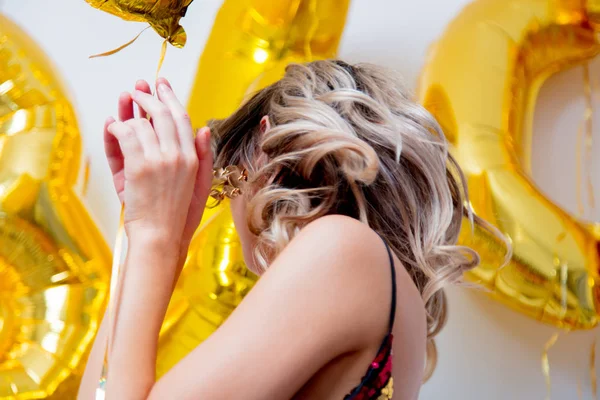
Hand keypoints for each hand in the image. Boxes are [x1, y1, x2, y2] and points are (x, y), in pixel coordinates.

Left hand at [104, 78, 212, 262]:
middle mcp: (178, 155)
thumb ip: (203, 156)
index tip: (161, 84)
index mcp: (193, 158)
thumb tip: (204, 128)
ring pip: (141, 122)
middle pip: (162, 113)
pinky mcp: (138, 166)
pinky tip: (112, 124)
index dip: (171, 97)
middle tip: (138, 87)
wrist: (161, 237)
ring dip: (129, 110)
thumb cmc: (178, 216)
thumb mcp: (200, 186)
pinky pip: (125, 133)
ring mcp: (158, 159)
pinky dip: (116, 126)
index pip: (183, 118)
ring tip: (123, 100)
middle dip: (148, 95)